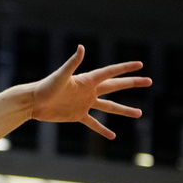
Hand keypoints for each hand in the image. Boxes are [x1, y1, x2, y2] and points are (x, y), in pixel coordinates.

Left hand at [31, 45, 151, 138]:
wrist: (33, 103)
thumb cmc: (45, 87)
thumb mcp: (61, 76)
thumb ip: (72, 63)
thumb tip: (81, 47)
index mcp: (87, 80)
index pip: (111, 72)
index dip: (125, 68)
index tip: (140, 64)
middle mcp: (89, 91)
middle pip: (115, 86)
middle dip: (132, 84)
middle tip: (149, 81)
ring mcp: (84, 103)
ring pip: (109, 107)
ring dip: (124, 110)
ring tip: (140, 113)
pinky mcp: (77, 115)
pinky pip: (93, 123)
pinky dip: (102, 129)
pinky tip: (113, 135)